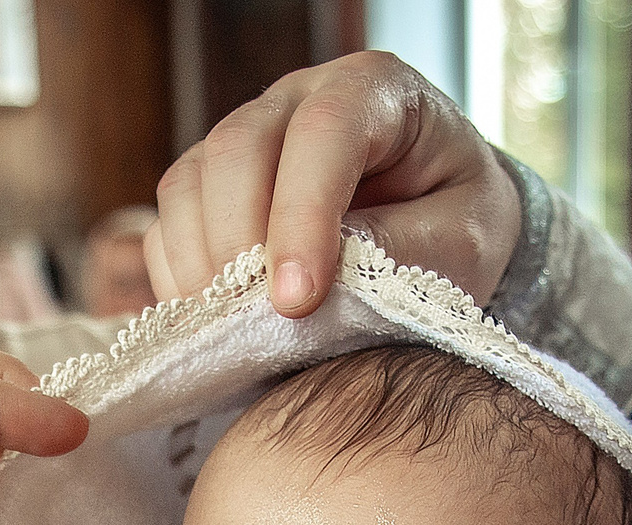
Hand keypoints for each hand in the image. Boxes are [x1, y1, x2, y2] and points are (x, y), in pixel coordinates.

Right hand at [147, 51, 521, 315]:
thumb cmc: (456, 223)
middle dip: (240, 240)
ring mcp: (248, 138)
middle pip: (237, 147)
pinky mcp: (213, 187)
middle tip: (265, 318)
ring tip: (237, 328)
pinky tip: (216, 322)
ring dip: (202, 263)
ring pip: (190, 182)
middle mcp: (298, 99)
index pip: (324, 131)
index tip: (298, 298)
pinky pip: (169, 224)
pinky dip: (179, 277)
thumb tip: (318, 281)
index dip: (302, 214)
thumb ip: (399, 252)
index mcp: (373, 89)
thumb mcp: (462, 241)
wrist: (439, 226)